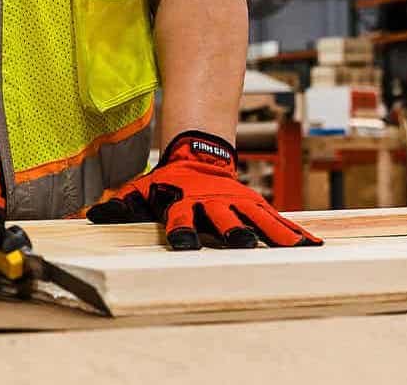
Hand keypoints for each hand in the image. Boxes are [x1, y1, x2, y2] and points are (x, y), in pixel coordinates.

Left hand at [87, 129, 322, 249]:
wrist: (199, 155)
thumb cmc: (167, 183)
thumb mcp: (143, 191)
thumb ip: (121, 205)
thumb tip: (93, 216)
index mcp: (186, 203)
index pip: (182, 219)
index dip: (182, 230)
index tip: (185, 244)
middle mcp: (214, 204)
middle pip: (225, 219)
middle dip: (233, 231)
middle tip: (243, 245)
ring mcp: (237, 203)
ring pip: (258, 220)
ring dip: (274, 235)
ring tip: (296, 251)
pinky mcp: (254, 204)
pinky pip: (277, 220)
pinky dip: (294, 233)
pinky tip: (313, 247)